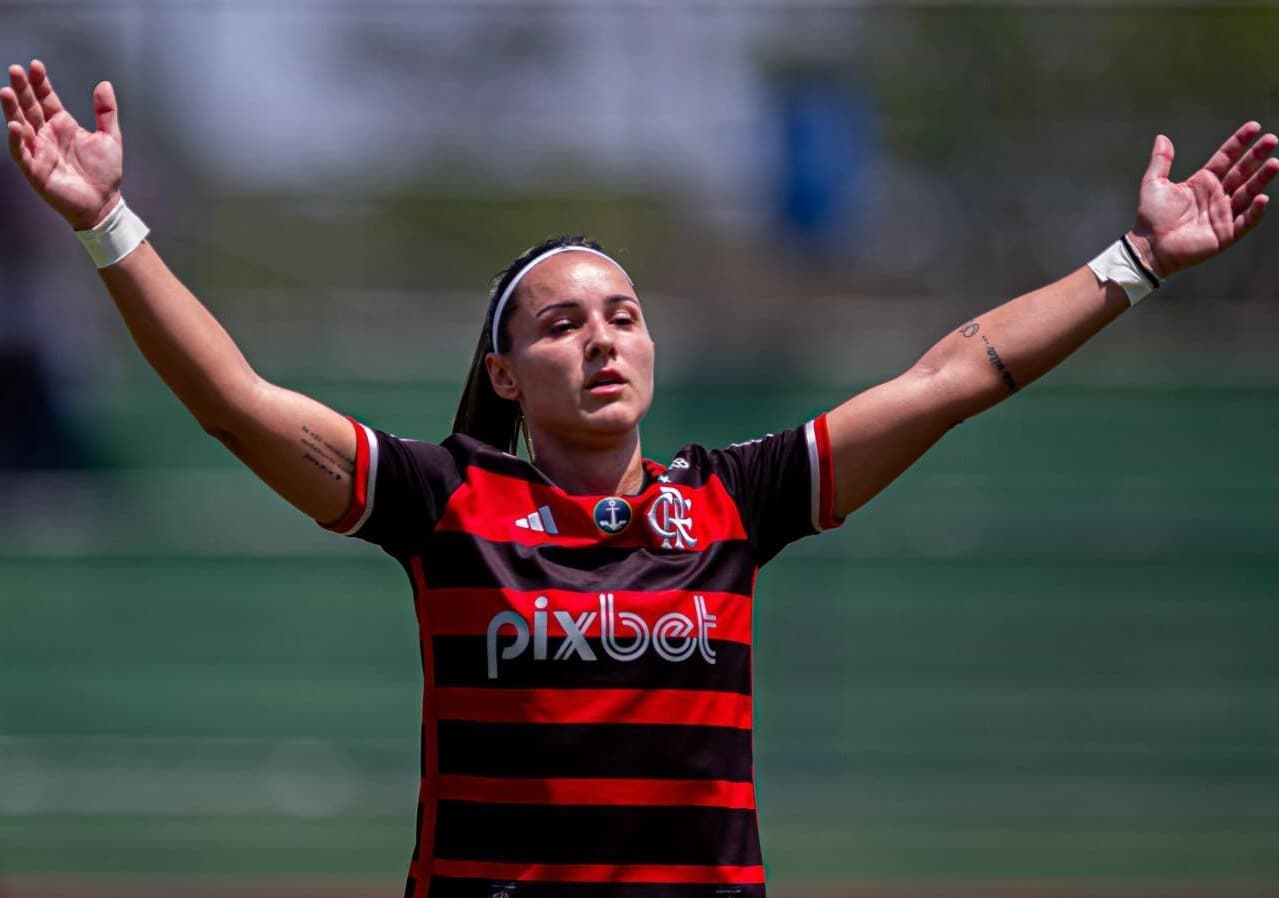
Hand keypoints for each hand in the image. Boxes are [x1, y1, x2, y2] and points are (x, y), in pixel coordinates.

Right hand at [2, 60, 122, 229]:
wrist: (104, 203)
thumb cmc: (105, 173)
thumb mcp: (110, 137)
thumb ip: (106, 111)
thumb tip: (104, 84)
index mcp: (62, 125)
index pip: (46, 99)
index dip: (40, 83)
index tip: (35, 65)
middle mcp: (47, 135)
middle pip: (30, 107)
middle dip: (22, 89)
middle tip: (15, 70)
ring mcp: (39, 151)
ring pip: (20, 126)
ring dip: (12, 109)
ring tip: (6, 91)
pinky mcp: (35, 170)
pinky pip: (21, 153)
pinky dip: (16, 140)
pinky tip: (14, 126)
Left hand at [1126, 122, 1278, 278]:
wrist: (1149, 246)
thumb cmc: (1150, 217)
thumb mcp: (1153, 184)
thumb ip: (1161, 161)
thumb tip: (1162, 137)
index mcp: (1203, 182)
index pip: (1226, 157)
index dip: (1239, 142)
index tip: (1254, 127)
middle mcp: (1217, 195)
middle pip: (1242, 172)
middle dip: (1257, 156)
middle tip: (1272, 139)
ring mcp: (1223, 214)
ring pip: (1248, 193)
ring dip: (1262, 179)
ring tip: (1275, 163)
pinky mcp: (1225, 234)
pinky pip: (1245, 221)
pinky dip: (1255, 212)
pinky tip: (1262, 198)